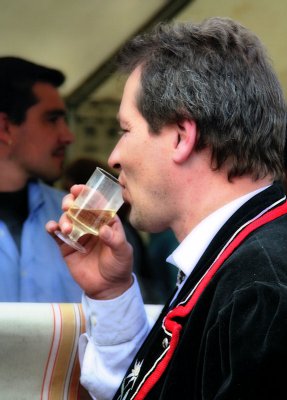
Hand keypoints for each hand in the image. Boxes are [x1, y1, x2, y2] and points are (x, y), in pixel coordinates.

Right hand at [46, 185, 133, 299]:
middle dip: (71, 201)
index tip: (79, 189)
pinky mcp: (67, 246)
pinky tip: (51, 227)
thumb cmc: (119, 266)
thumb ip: (115, 239)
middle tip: (68, 205)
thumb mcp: (122, 252)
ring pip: (67, 219)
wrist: (108, 288)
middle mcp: (90, 225)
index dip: (87, 193)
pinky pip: (57, 234)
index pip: (96, 202)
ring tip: (67, 229)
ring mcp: (78, 234)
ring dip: (64, 219)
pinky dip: (52, 228)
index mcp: (105, 221)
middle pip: (78, 207)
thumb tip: (103, 229)